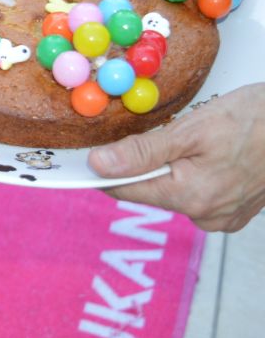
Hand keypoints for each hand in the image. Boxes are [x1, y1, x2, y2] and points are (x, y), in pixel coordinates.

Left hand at [88, 83, 264, 231]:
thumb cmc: (257, 120)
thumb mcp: (192, 129)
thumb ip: (142, 152)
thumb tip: (98, 165)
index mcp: (191, 198)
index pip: (124, 189)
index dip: (104, 168)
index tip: (90, 150)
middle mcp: (206, 216)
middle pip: (149, 189)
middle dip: (145, 162)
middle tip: (161, 131)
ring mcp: (223, 217)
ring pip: (173, 190)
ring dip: (171, 166)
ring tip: (195, 140)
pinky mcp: (236, 211)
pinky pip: (198, 192)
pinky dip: (194, 173)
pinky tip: (209, 153)